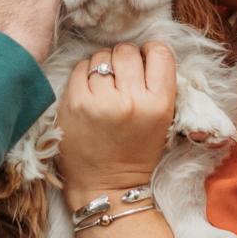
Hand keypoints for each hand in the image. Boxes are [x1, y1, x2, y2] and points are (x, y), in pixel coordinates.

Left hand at [57, 43, 177, 203]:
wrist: (106, 186)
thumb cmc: (136, 152)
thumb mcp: (162, 120)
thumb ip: (157, 85)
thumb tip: (143, 51)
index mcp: (159, 104)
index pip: (159, 52)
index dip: (150, 51)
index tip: (144, 60)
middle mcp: (131, 100)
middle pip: (127, 51)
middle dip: (124, 59)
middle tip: (121, 76)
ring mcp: (100, 101)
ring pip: (101, 56)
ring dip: (103, 65)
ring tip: (104, 86)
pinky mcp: (74, 103)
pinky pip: (80, 68)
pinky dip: (84, 74)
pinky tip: (89, 90)